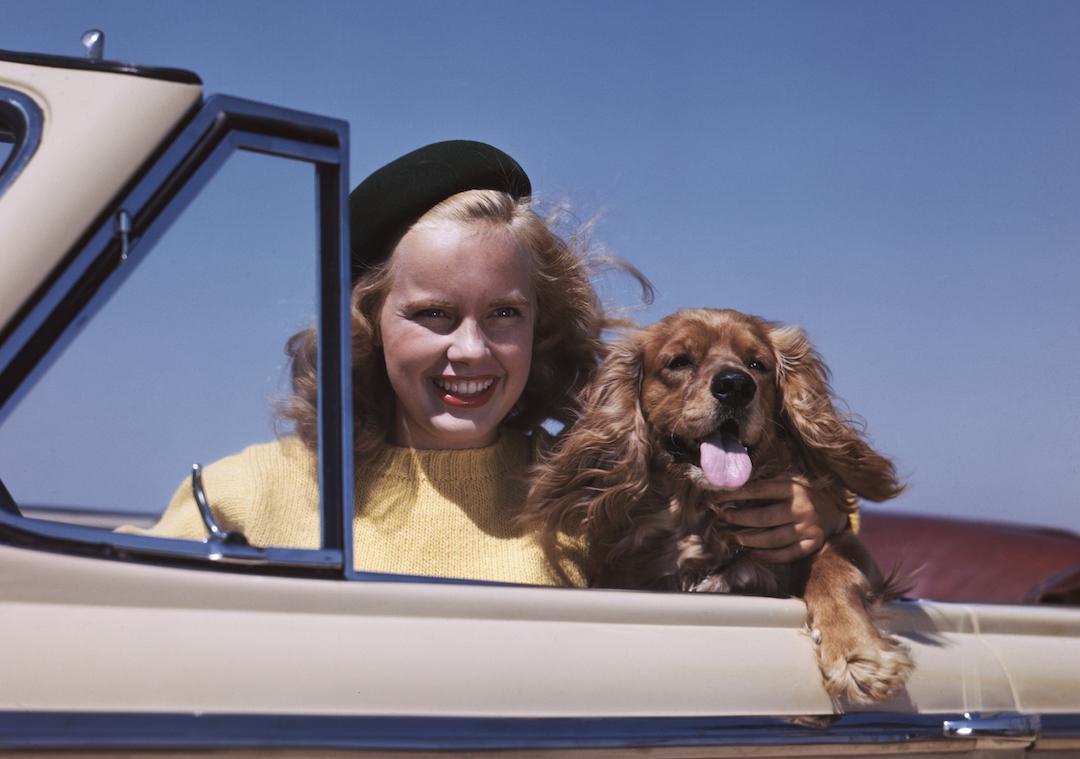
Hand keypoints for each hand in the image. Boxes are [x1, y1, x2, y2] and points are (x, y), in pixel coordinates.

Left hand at [713, 478, 847, 563]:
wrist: (835, 507)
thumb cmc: (803, 492)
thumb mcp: (789, 481)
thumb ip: (766, 484)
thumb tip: (731, 485)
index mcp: (794, 488)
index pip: (760, 491)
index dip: (737, 494)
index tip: (718, 496)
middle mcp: (803, 509)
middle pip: (765, 517)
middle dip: (740, 518)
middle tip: (723, 517)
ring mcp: (809, 528)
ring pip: (774, 539)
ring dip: (750, 539)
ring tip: (733, 537)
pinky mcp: (813, 544)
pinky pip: (787, 554)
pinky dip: (768, 556)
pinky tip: (752, 553)